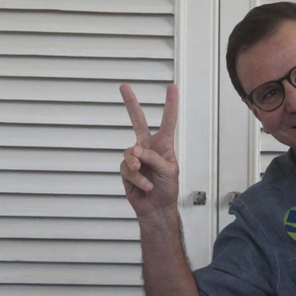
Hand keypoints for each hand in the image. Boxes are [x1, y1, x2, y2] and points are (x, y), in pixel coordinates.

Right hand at [119, 83, 179, 218]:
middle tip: (123, 86)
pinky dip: (136, 179)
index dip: (170, 104)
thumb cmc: (168, 189)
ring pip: (129, 152)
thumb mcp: (169, 171)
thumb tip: (136, 151)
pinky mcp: (126, 170)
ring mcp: (136, 158)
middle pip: (137, 121)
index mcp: (163, 145)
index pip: (167, 121)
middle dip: (130, 104)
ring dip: (137, 165)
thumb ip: (154, 158)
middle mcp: (148, 148)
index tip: (171, 87)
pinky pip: (126, 169)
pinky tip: (145, 186)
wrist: (156, 208)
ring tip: (142, 174)